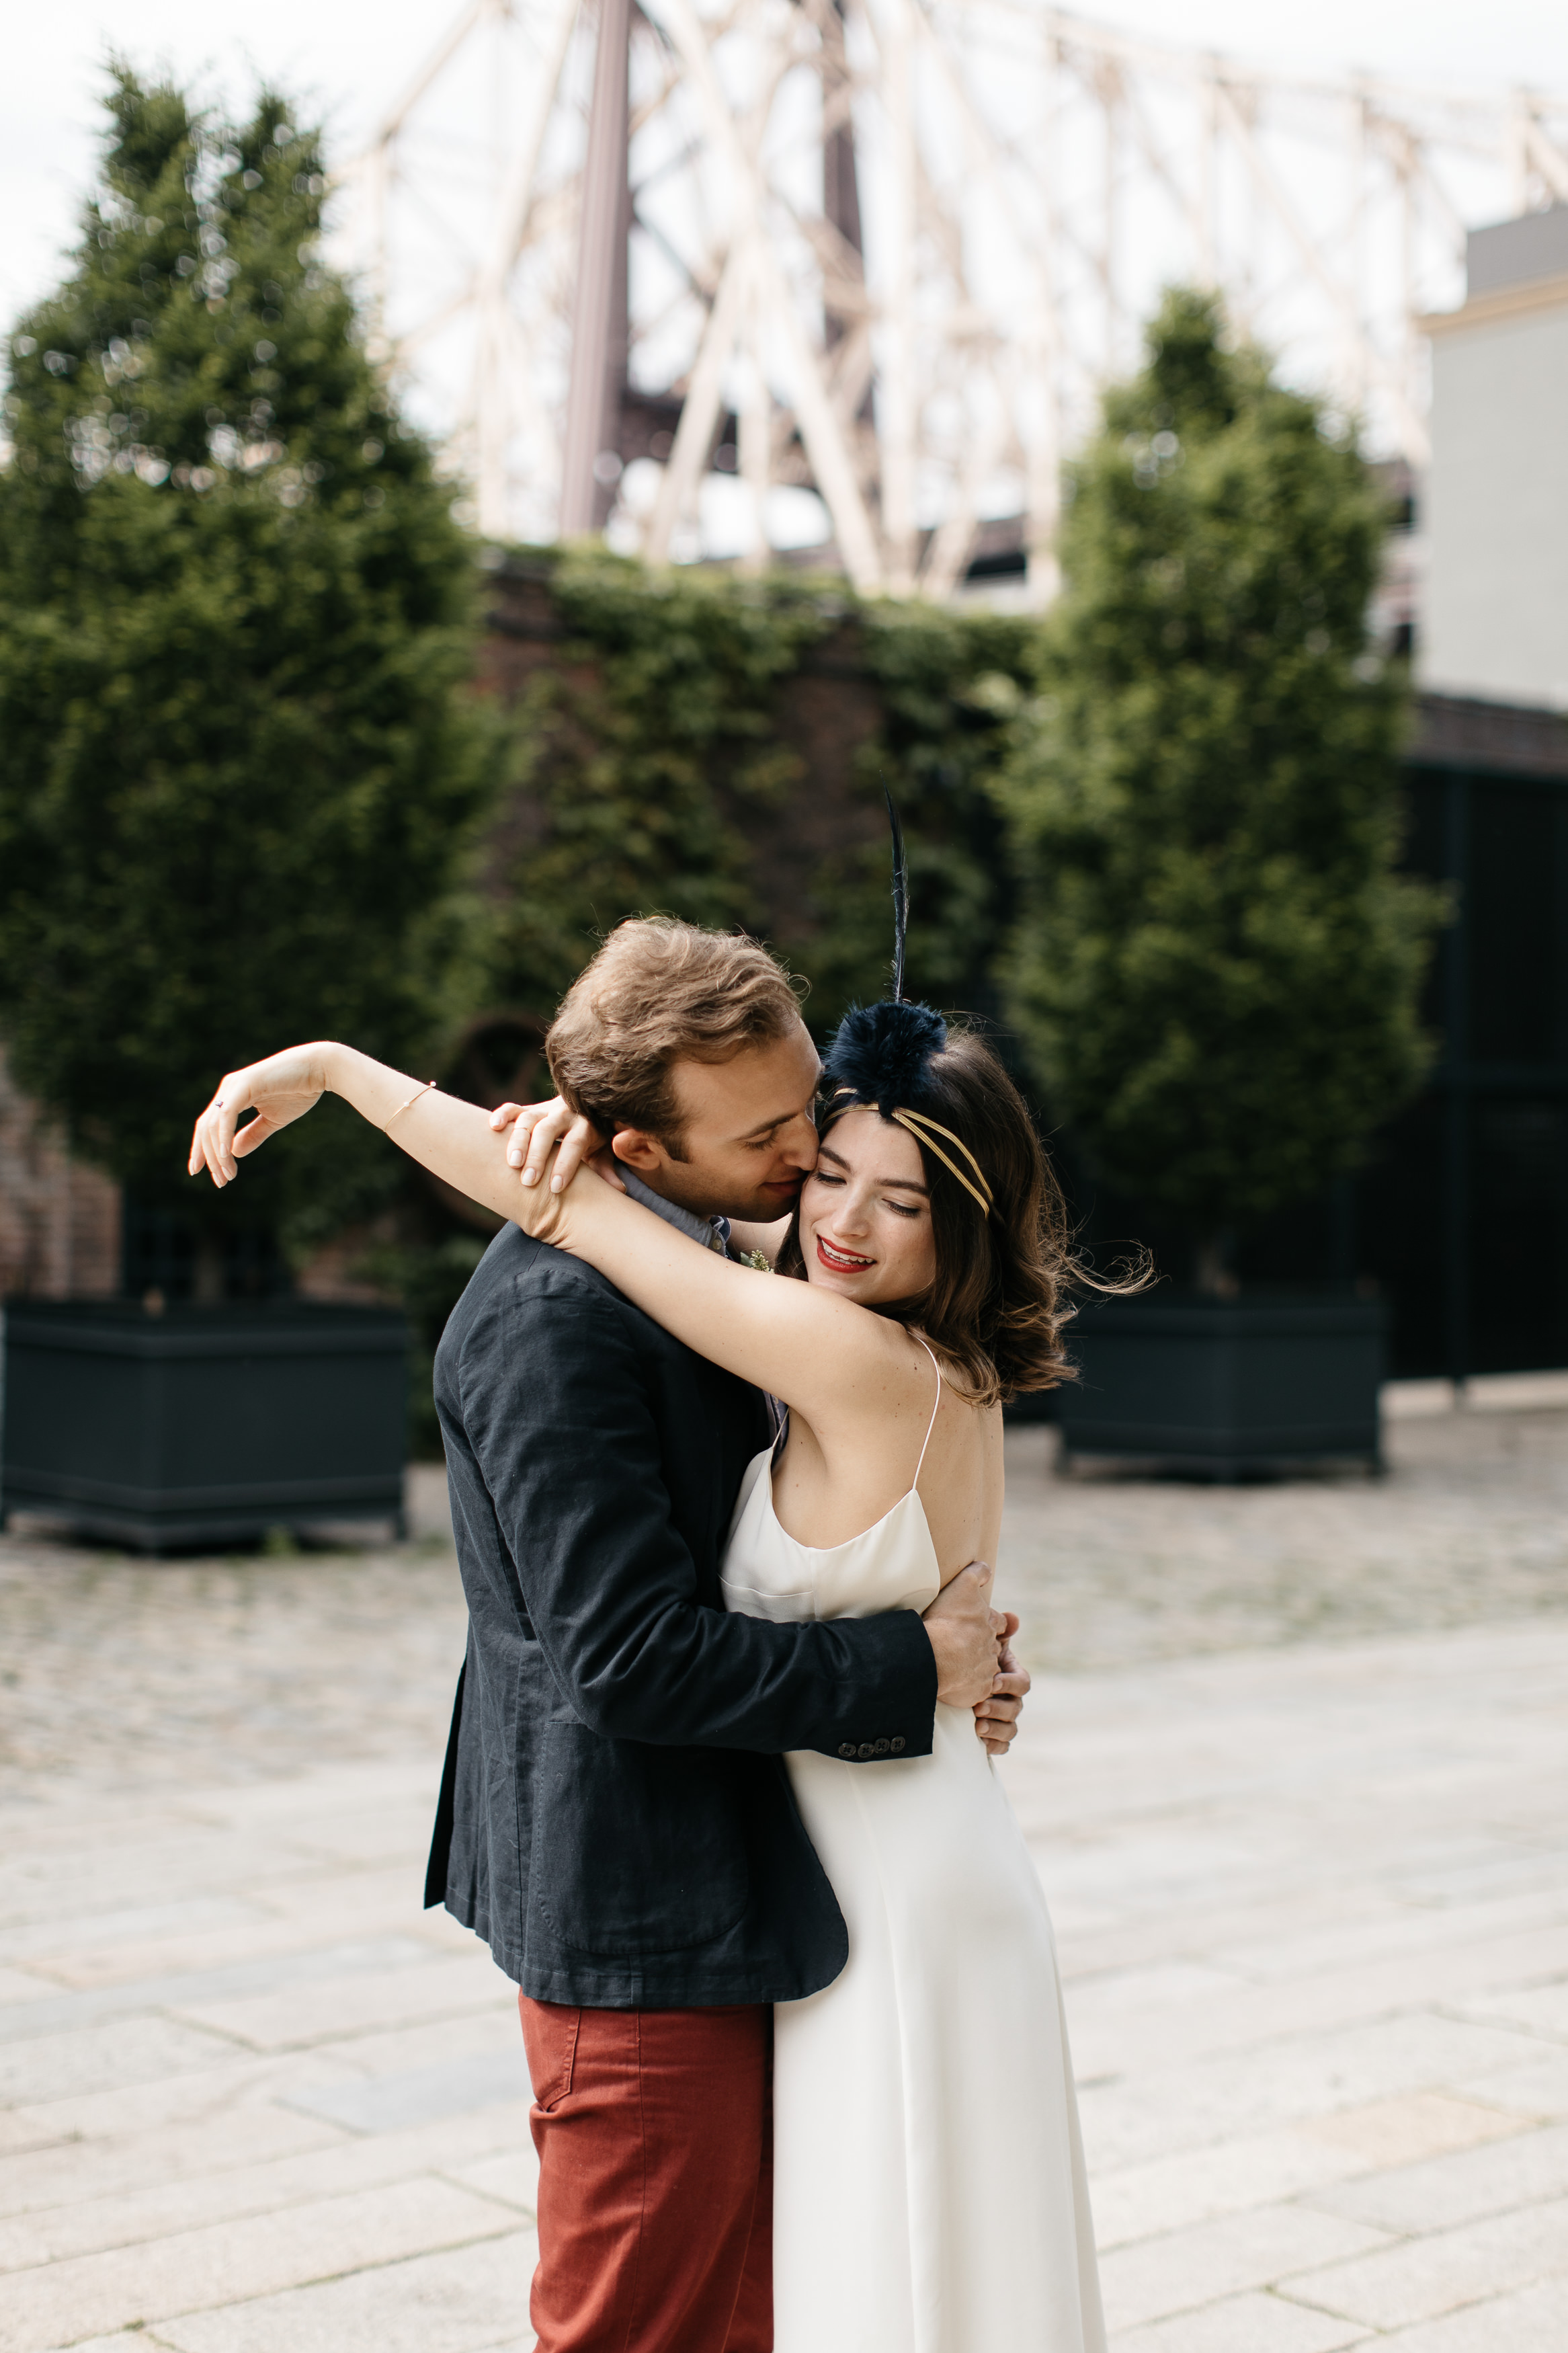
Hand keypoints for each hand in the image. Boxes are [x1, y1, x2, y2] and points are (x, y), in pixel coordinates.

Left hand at [187, 1045, 330, 1186]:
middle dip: (209, 1158)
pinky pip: (226, 1114)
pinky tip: (226, 1155)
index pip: (208, 1126)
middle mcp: (228, 1089)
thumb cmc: (299, 1091)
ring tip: (227, 1175)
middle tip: (220, 1182)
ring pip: (213, 1125)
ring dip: (218, 1153)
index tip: (207, 1174)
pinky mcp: (244, 1084)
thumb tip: (233, 1153)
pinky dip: (223, 1136)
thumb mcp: (273, 1120)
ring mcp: (234, 1085)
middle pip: (206, 1128)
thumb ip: (253, 1135)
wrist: (319, 1069)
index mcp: (232, 1096)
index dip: (204, 1151)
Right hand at [491, 1095, 605, 1192]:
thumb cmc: (591, 1141)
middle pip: (548, 1131)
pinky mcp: (529, 1108)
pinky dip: (502, 1115)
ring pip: (528, 1120)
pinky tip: (493, 1128)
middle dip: (537, 1156)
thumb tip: (619, 1190)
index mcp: (586, 1125)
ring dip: (518, 1141)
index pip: (574, 1144)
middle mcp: (565, 1114)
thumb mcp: (602, 1153)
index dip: (566, 1165)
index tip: (555, 1188)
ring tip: (511, 1165)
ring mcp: (545, 1109)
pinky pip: (513, 1107)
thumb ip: (606, 1170)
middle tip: (528, 1181)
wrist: (584, 1109)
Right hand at [921, 1562, 1004, 1711]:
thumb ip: (977, 1573)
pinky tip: (956, 1683)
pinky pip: (977, 1690)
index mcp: (990, 1623)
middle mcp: (992, 1647)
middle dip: (982, 1645)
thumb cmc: (946, 1620)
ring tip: (957, 1666)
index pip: (999, 1622)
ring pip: (985, 1668)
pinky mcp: (979, 1690)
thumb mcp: (962, 1586)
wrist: (934, 1655)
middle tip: (964, 1646)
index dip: (991, 1622)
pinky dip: (970, 1687)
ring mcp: (987, 1670)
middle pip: (992, 1646)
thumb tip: (987, 1567)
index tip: (979, 1624)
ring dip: (975, 1666)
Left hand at [973, 1614, 1029, 1758]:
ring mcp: (1001, 1717)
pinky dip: (994, 1745)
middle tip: (978, 1707)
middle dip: (998, 1709)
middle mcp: (1009, 1698)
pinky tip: (980, 1740)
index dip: (1011, 1684)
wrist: (943, 1666)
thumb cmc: (964, 1650)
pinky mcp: (991, 1733)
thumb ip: (996, 1627)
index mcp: (1010, 1675)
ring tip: (977, 1726)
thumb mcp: (979, 1636)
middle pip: (1016, 1708)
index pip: (1023, 1683)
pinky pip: (1001, 1745)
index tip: (992, 1681)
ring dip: (996, 1729)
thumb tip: (1012, 1619)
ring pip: (1011, 1729)